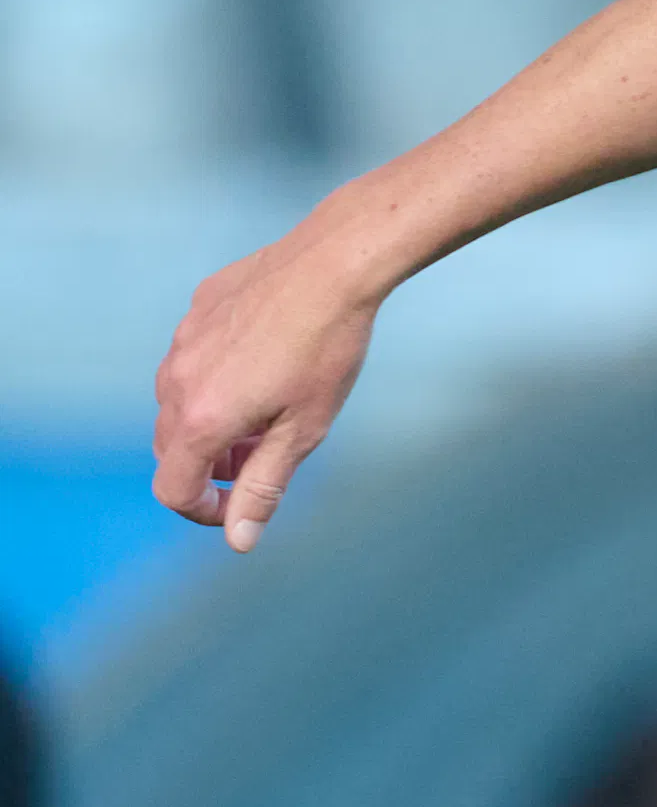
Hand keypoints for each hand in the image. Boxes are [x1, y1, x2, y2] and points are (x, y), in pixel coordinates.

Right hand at [152, 216, 387, 548]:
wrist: (333, 266)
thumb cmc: (327, 350)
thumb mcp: (303, 430)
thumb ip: (264, 486)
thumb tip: (238, 540)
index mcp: (200, 419)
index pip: (172, 489)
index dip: (203, 509)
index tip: (238, 505)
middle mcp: (177, 382)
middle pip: (172, 448)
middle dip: (210, 465)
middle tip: (262, 457)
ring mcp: (181, 342)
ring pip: (179, 401)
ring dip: (213, 421)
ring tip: (269, 410)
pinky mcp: (196, 311)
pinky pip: (193, 358)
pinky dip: (217, 376)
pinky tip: (266, 360)